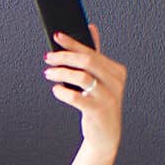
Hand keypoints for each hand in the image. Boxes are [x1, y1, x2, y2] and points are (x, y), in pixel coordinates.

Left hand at [43, 24, 126, 152]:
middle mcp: (114, 81)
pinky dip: (62, 92)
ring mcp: (107, 96)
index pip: (92, 52)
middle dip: (64, 57)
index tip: (57, 36)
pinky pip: (76, 97)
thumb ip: (96, 55)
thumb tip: (91, 28)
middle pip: (87, 61)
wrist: (105, 135)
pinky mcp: (97, 110)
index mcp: (116, 70)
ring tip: (48, 73)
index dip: (73, 43)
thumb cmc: (100, 105)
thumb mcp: (101, 80)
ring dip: (61, 73)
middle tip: (48, 57)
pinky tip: (56, 90)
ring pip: (81, 77)